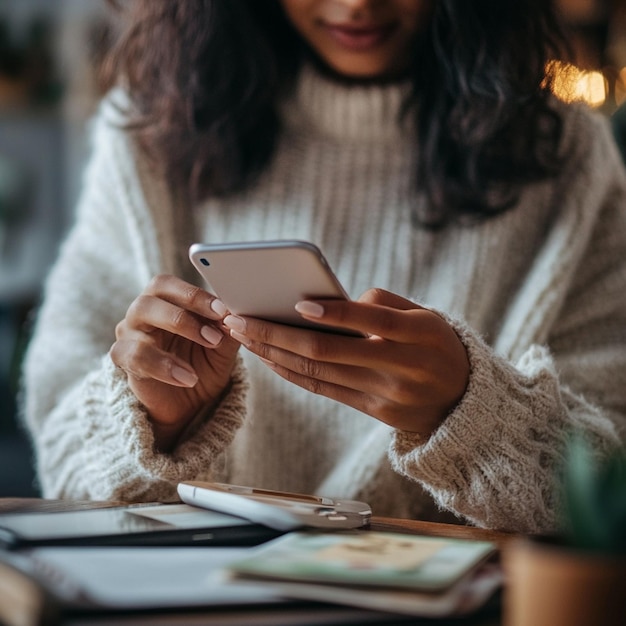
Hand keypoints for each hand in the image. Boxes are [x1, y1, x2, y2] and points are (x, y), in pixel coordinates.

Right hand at [110, 275, 238, 449]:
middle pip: (151, 297)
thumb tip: (235, 313)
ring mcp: (129, 333)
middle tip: (215, 333)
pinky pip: (135, 355)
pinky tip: (188, 378)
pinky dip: (164, 366)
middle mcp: (142, 311)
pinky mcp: (123, 358)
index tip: (223, 310)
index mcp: (164, 299)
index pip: (168, 284)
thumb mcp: (222, 346)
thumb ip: (227, 328)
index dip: (194, 295)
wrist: (189, 403)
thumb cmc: (203, 363)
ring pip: (140, 317)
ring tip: (207, 349)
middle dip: (186, 311)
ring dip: (177, 331)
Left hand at [223, 288, 468, 435]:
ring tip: (243, 336)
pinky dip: (293, 373)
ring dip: (274, 353)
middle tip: (239, 318)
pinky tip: (268, 359)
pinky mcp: (372, 410)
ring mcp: (383, 393)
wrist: (463, 402)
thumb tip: (333, 303)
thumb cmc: (438, 346)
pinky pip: (324, 389)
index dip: (334, 312)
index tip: (297, 302)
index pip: (370, 320)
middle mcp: (398, 366)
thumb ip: (383, 304)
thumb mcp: (427, 316)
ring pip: (317, 371)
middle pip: (328, 350)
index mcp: (416, 335)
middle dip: (277, 333)